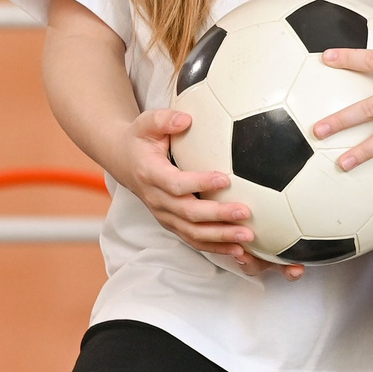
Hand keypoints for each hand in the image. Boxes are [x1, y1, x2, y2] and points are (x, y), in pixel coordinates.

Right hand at [119, 107, 258, 267]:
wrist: (123, 161)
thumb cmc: (141, 139)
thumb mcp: (146, 123)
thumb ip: (164, 119)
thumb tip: (185, 119)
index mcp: (150, 174)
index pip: (175, 183)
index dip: (199, 183)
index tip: (226, 179)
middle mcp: (156, 199)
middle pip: (188, 214)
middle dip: (218, 216)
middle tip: (245, 213)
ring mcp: (164, 215)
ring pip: (192, 233)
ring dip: (221, 238)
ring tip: (248, 238)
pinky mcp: (173, 224)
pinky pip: (195, 240)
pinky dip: (217, 248)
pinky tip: (241, 252)